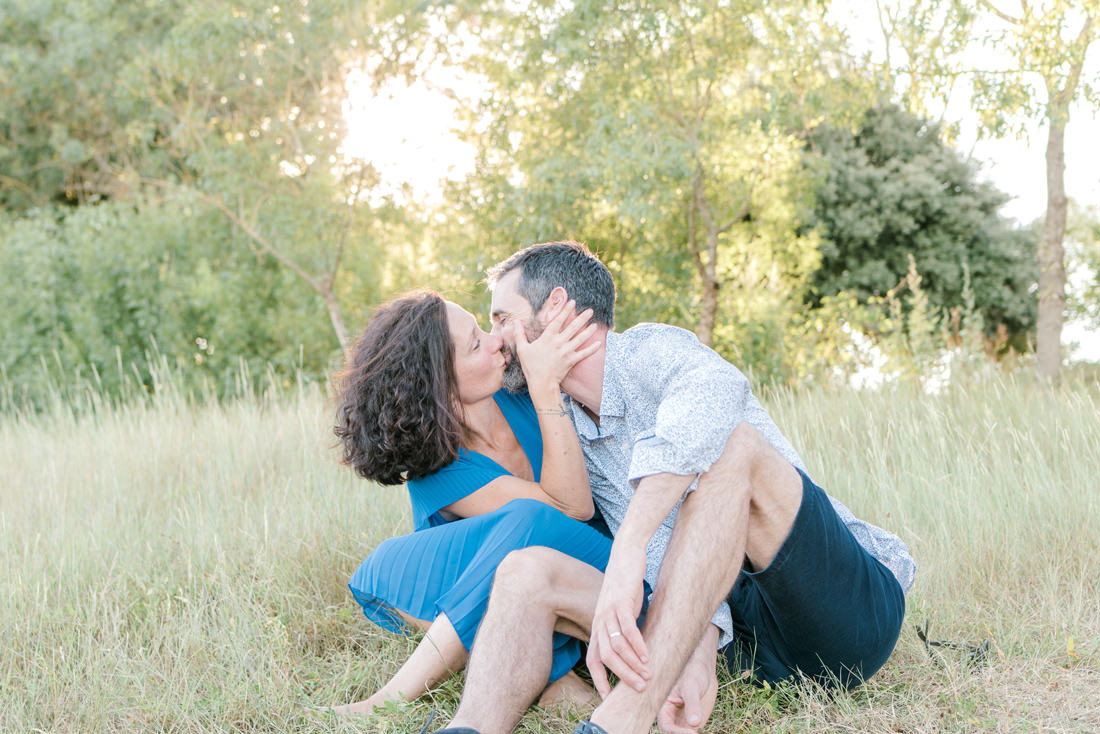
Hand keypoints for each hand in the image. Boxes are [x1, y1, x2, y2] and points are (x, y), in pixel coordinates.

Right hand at [507, 300, 599, 394]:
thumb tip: (515, 322)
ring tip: (595, 324)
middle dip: (582, 318)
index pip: (558, 320)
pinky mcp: (572, 360)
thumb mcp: (522, 349)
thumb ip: (519, 334)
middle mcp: (559, 342)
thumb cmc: (531, 366)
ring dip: (588, 331)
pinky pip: (584, 353)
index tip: (573, 302)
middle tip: (590, 310)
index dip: (565, 310)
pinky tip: (599, 343)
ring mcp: (567, 351)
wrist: (541, 383)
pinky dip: (592, 349)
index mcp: (547, 338)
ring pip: (580, 338)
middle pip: (573, 327)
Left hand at [586, 548, 649, 695]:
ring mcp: (608, 611)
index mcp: (598, 625)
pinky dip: (637, 645)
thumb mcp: (622, 611)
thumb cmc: (626, 585)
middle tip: (640, 688)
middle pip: (606, 657)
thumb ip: (624, 629)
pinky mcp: (621, 602)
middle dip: (623, 676)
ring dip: (632, 663)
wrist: (626, 554)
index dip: (598, 679)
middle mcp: (599, 621)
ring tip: (648, 675)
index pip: (593, 658)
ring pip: (617, 646)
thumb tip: (634, 650)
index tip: (607, 696)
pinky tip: (647, 655)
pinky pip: (628, 629)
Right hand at [657, 643, 717, 732]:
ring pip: (684, 733)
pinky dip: (698, 732)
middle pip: (673, 732)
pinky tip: (704, 731)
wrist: (704, 669)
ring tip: (700, 732)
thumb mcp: (691, 687)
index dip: (676, 732)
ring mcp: (684, 720)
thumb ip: (692, 705)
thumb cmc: (693, 672)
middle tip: (696, 733)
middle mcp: (673, 716)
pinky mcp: (695, 721)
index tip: (692, 732)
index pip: (666, 725)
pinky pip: (695, 731)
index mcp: (664, 706)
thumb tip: (694, 723)